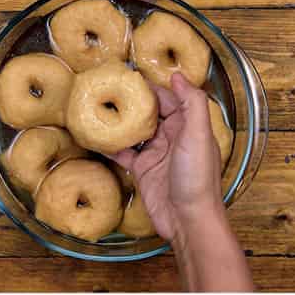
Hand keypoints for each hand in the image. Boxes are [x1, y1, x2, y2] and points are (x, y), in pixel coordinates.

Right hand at [110, 72, 223, 241]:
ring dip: (120, 121)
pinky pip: (123, 153)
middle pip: (150, 113)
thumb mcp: (198, 136)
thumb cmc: (197, 178)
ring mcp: (155, 154)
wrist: (187, 219)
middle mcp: (172, 137)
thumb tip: (177, 76)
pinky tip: (96, 137)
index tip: (129, 77)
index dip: (151, 87)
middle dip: (132, 101)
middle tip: (108, 89)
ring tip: (99, 109)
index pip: (169, 99)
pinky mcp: (142, 170)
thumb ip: (191, 104)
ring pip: (134, 131)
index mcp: (188, 126)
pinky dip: (111, 146)